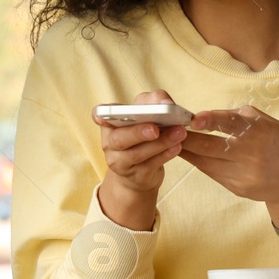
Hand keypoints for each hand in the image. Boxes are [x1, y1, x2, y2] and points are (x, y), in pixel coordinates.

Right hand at [96, 89, 186, 228]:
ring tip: (179, 133)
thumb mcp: (147, 116)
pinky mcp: (135, 176)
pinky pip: (150, 165)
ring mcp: (120, 162)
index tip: (102, 116)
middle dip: (138, 133)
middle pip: (119, 138)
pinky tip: (177, 147)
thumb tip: (167, 103)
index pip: (99, 115)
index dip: (99, 115)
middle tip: (156, 129)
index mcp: (110, 124)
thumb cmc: (144, 136)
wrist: (142, 172)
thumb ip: (155, 102)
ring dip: (160, 143)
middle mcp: (110, 143)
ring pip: (136, 154)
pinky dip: (165, 155)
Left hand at [179, 106, 278, 226]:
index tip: (193, 119)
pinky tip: (189, 154)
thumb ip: (241, 117)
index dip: (211, 120)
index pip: (232, 124)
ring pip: (205, 162)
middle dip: (186, 138)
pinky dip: (199, 161)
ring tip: (172, 140)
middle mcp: (251, 154)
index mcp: (261, 132)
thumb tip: (208, 116)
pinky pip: (211, 172)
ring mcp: (243, 174)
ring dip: (187, 151)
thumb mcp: (270, 123)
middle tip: (168, 128)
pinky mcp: (237, 187)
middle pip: (210, 146)